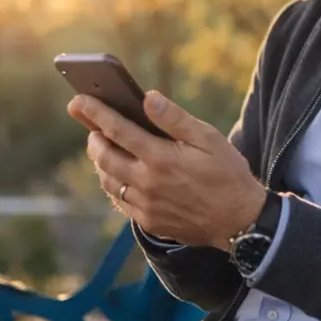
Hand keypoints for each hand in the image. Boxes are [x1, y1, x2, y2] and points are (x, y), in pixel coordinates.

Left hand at [67, 90, 266, 248]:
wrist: (240, 221)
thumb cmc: (228, 174)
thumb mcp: (209, 139)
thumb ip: (175, 119)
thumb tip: (148, 98)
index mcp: (161, 158)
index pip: (117, 130)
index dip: (96, 112)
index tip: (80, 99)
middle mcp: (147, 183)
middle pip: (104, 156)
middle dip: (93, 137)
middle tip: (91, 126)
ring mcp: (145, 205)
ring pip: (107, 180)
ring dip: (101, 162)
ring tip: (104, 148)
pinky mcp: (149, 221)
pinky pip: (119, 201)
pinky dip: (113, 184)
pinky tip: (119, 175)